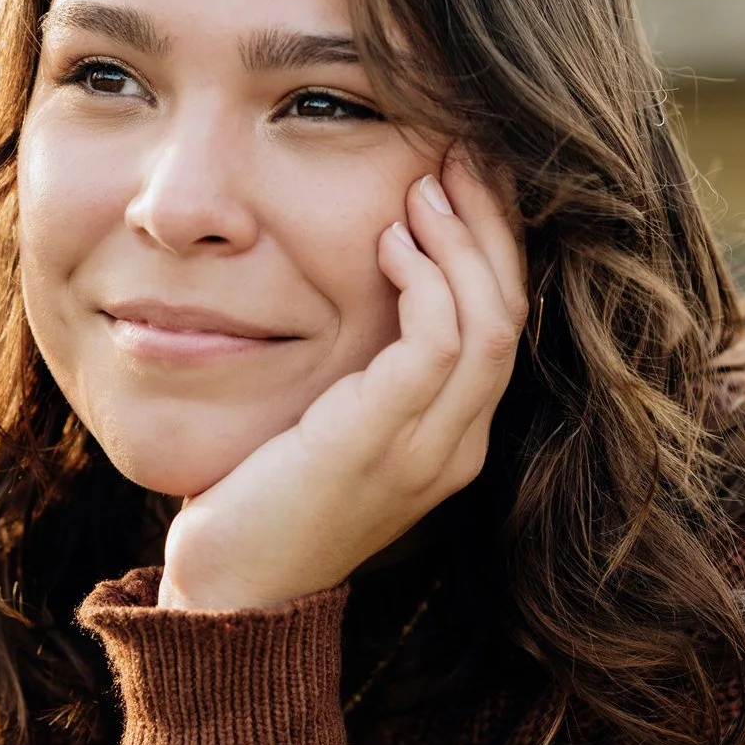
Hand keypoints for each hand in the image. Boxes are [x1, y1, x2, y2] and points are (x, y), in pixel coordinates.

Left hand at [157, 150, 529, 609]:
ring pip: (490, 322)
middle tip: (461, 154)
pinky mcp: (382, 446)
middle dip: (494, 224)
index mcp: (452, 436)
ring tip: (423, 185)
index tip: (465, 175)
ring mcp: (427, 451)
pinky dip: (426, 282)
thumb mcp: (323, 418)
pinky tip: (389, 242)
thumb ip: (357, 364)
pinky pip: (437, 346)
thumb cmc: (263, 498)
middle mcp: (456, 444)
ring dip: (462, 241)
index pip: (504, 321)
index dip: (495, 242)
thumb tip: (355, 272)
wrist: (231, 590)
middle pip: (513, 312)